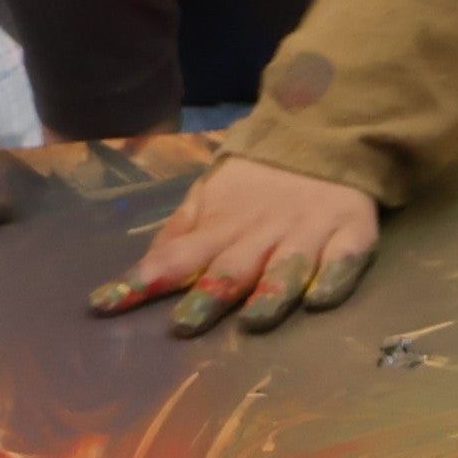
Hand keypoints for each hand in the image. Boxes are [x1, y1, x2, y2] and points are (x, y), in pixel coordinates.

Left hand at [90, 154, 381, 339]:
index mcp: (221, 226)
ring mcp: (307, 234)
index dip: (143, 279)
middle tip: (185, 324)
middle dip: (208, 295)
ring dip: (270, 294)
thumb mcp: (209, 196)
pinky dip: (333, 278)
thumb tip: (143, 270)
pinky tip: (320, 299)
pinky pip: (343, 259)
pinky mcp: (350, 234)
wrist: (323, 134)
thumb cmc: (258, 181)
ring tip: (255, 321)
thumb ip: (180, 235)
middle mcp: (260, 234)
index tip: (106, 303)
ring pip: (287, 268)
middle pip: (232, 268)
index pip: (176, 255)